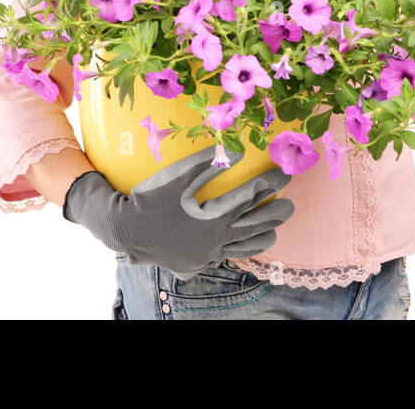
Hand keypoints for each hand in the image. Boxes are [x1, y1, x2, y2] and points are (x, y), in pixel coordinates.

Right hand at [63, 146, 294, 278]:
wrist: (123, 232)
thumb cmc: (149, 200)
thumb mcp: (176, 177)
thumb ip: (207, 162)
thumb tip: (237, 150)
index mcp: (215, 218)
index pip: (252, 196)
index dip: (271, 182)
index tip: (285, 173)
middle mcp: (215, 239)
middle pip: (256, 226)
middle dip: (276, 213)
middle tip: (291, 204)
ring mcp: (207, 255)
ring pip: (244, 248)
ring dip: (263, 237)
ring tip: (276, 230)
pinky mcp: (196, 263)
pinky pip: (226, 258)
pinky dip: (241, 252)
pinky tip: (244, 247)